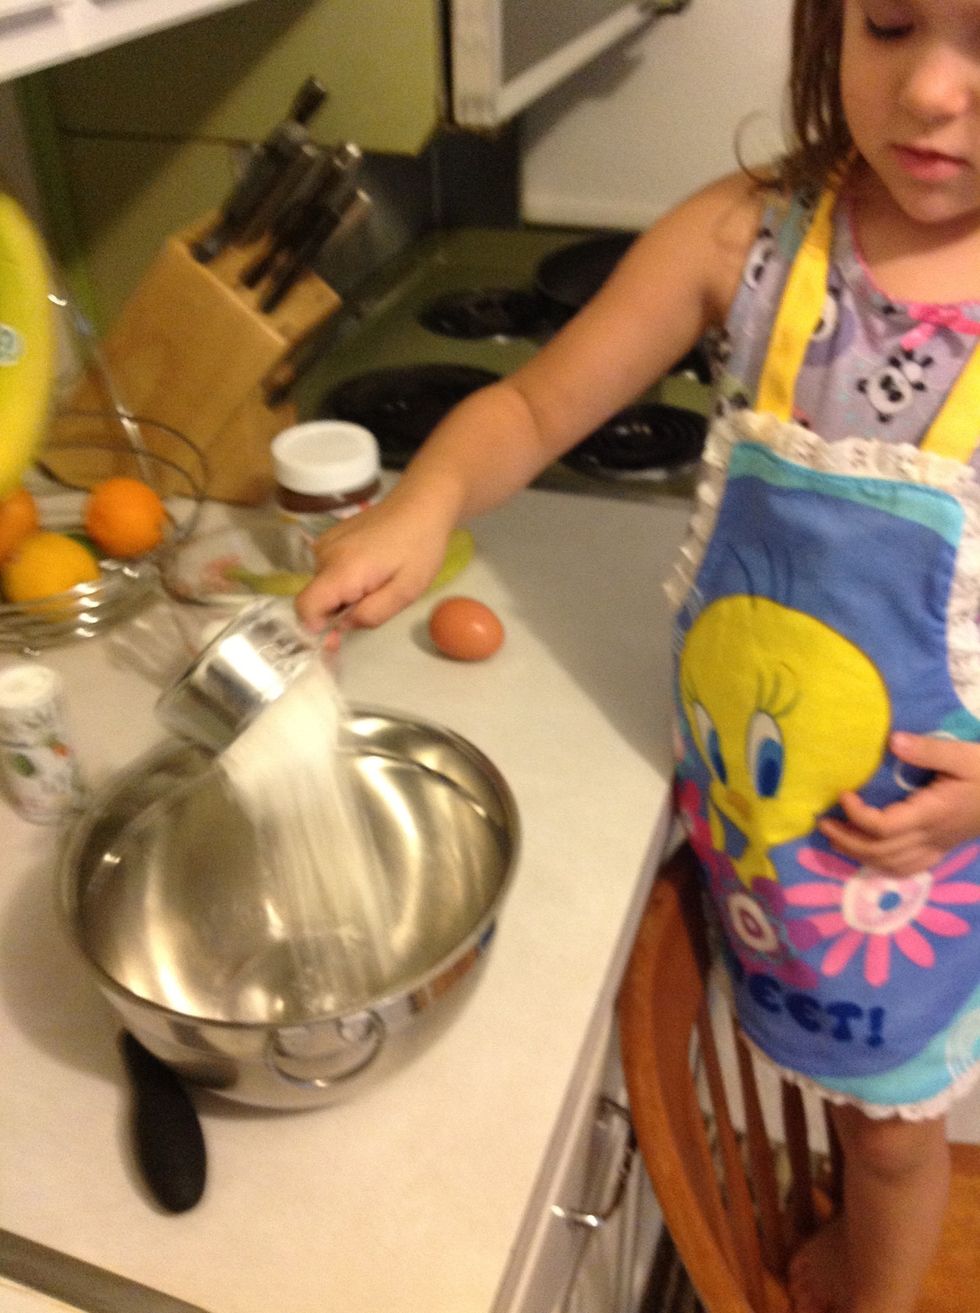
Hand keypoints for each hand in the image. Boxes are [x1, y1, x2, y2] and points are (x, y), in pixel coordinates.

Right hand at [294, 490, 453, 639]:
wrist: (421, 503)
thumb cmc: (419, 548)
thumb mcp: (406, 591)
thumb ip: (373, 614)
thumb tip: (343, 626)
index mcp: (341, 570)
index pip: (305, 607)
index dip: (316, 627)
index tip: (338, 635)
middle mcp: (324, 555)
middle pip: (316, 598)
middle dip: (339, 611)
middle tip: (376, 601)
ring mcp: (325, 543)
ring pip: (323, 586)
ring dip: (345, 594)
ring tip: (378, 582)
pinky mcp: (331, 537)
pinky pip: (329, 570)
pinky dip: (345, 578)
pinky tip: (372, 568)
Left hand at [818, 732, 979, 875]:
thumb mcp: (963, 755)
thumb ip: (928, 750)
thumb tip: (893, 742)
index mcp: (932, 814)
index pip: (884, 827)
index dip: (857, 815)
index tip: (842, 794)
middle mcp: (930, 837)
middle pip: (880, 851)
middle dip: (847, 839)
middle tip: (822, 821)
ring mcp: (937, 847)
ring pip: (891, 865)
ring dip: (859, 854)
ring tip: (836, 837)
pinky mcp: (942, 849)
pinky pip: (909, 869)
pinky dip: (883, 866)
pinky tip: (869, 855)